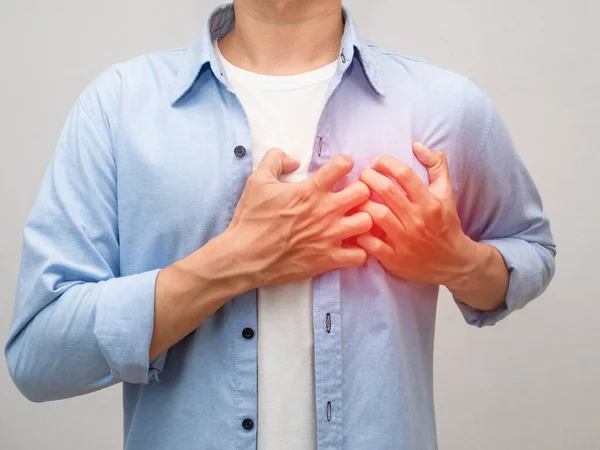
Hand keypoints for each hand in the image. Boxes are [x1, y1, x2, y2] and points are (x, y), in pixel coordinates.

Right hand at [223, 147, 371, 286]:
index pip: (343, 165)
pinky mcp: (328, 259)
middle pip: (364, 192)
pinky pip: (360, 255)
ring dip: (362, 220)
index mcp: (310, 190)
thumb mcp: (256, 180)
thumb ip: (275, 160)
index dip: (343, 164)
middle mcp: (325, 211)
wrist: (244, 257)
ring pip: (368, 222)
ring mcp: (329, 236)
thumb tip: (293, 159)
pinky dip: (358, 251)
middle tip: (350, 197)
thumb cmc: (251, 219)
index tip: (339, 171)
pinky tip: (349, 247)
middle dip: (360, 191)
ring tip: (352, 222)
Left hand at [355, 142, 475, 285]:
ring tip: (356, 197)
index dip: (387, 163)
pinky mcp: (394, 259)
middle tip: (362, 176)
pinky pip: (370, 244)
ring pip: (376, 216)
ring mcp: (405, 241)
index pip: (405, 174)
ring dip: (361, 203)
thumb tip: (417, 145)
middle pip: (386, 192)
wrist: (452, 262)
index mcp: (429, 202)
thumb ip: (436, 165)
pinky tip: (356, 223)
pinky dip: (360, 233)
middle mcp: (417, 220)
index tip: (378, 163)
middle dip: (368, 178)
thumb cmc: (445, 223)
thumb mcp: (446, 193)